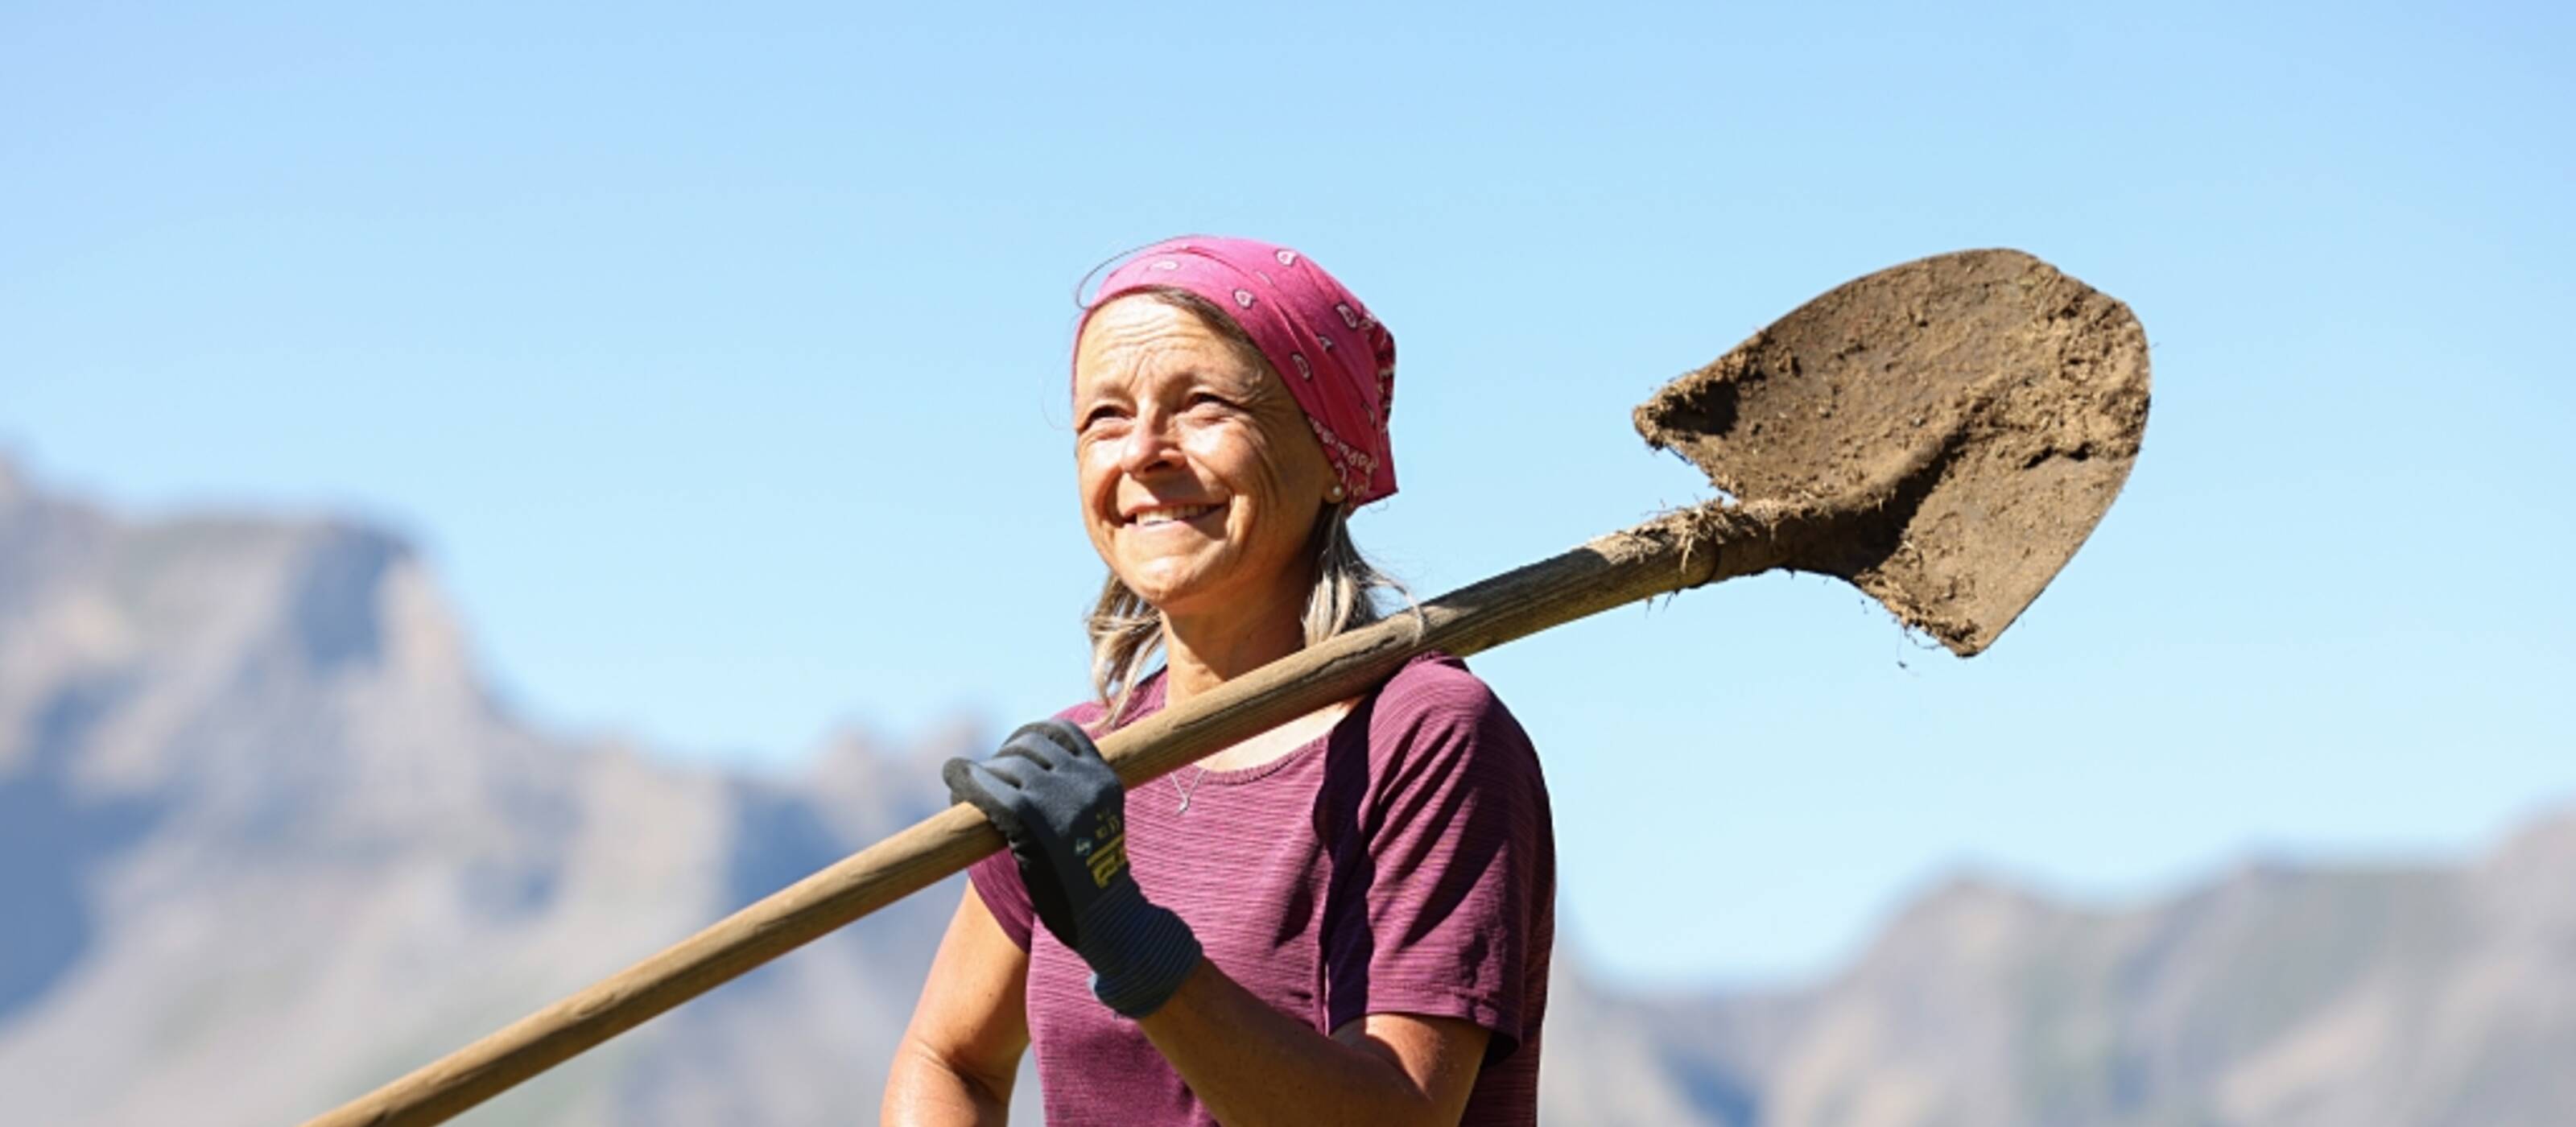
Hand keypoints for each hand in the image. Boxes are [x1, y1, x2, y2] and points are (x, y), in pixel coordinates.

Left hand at [943, 719, 1201, 1017]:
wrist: (1108, 920)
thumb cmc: (1095, 882)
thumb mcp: (1097, 825)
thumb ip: (1072, 796)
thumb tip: (1022, 775)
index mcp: (1105, 778)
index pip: (1063, 733)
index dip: (1031, 736)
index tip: (1012, 753)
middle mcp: (1085, 780)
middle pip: (1029, 745)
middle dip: (1003, 757)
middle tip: (984, 777)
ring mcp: (1059, 798)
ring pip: (1007, 765)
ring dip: (984, 772)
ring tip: (966, 786)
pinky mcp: (1031, 819)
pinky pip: (990, 787)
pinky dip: (966, 779)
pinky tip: (952, 777)